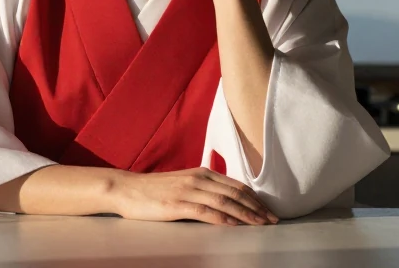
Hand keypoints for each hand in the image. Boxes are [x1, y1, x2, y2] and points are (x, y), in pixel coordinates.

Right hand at [111, 168, 276, 224]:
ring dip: (245, 214)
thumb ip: (203, 188)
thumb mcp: (183, 183)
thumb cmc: (154, 190)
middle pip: (235, 193)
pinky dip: (223, 218)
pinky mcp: (177, 205)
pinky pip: (205, 211)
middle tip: (272, 219)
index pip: (235, 185)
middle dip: (256, 207)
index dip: (255, 198)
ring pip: (224, 202)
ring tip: (260, 224)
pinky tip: (234, 225)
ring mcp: (188, 191)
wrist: (126, 189)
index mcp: (201, 173)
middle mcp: (198, 179)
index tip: (268, 210)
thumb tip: (225, 199)